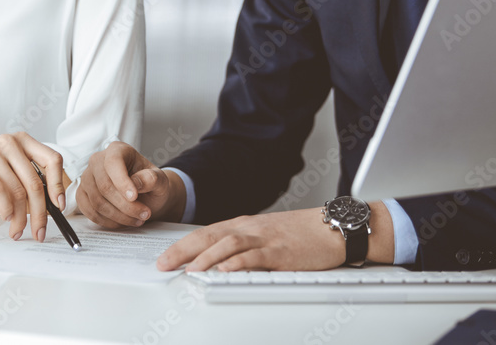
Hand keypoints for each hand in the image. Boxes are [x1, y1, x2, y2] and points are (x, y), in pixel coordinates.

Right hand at [0, 132, 63, 242]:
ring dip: (20, 217)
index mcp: (22, 140)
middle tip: (39, 231)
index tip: (59, 206)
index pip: (52, 160)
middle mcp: (9, 143)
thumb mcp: (4, 159)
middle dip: (40, 213)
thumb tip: (47, 202)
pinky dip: (4, 209)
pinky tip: (5, 217)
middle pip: (34, 183)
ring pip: (17, 192)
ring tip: (17, 230)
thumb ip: (24, 172)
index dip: (58, 185)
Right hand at [77, 141, 183, 228]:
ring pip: (96, 201)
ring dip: (118, 216)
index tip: (134, 197)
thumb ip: (151, 179)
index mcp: (117, 150)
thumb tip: (136, 183)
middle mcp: (98, 161)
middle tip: (144, 214)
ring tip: (137, 219)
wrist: (145, 195)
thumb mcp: (160, 180)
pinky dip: (106, 221)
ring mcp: (87, 178)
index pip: (113, 163)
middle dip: (125, 206)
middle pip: (104, 186)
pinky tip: (121, 222)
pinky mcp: (82, 194)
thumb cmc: (150, 184)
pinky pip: (89, 211)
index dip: (122, 182)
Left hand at [156, 203, 393, 271]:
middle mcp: (249, 228)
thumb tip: (218, 263)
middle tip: (163, 264)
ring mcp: (264, 238)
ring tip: (188, 270)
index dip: (181, 245)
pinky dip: (237, 263)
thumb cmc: (300, 233)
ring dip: (205, 258)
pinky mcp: (280, 251)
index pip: (204, 233)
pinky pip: (255, 256)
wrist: (331, 227)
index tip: (164, 257)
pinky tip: (224, 270)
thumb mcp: (264, 235)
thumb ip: (242, 247)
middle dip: (182, 251)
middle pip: (208, 236)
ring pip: (228, 244)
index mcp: (243, 225)